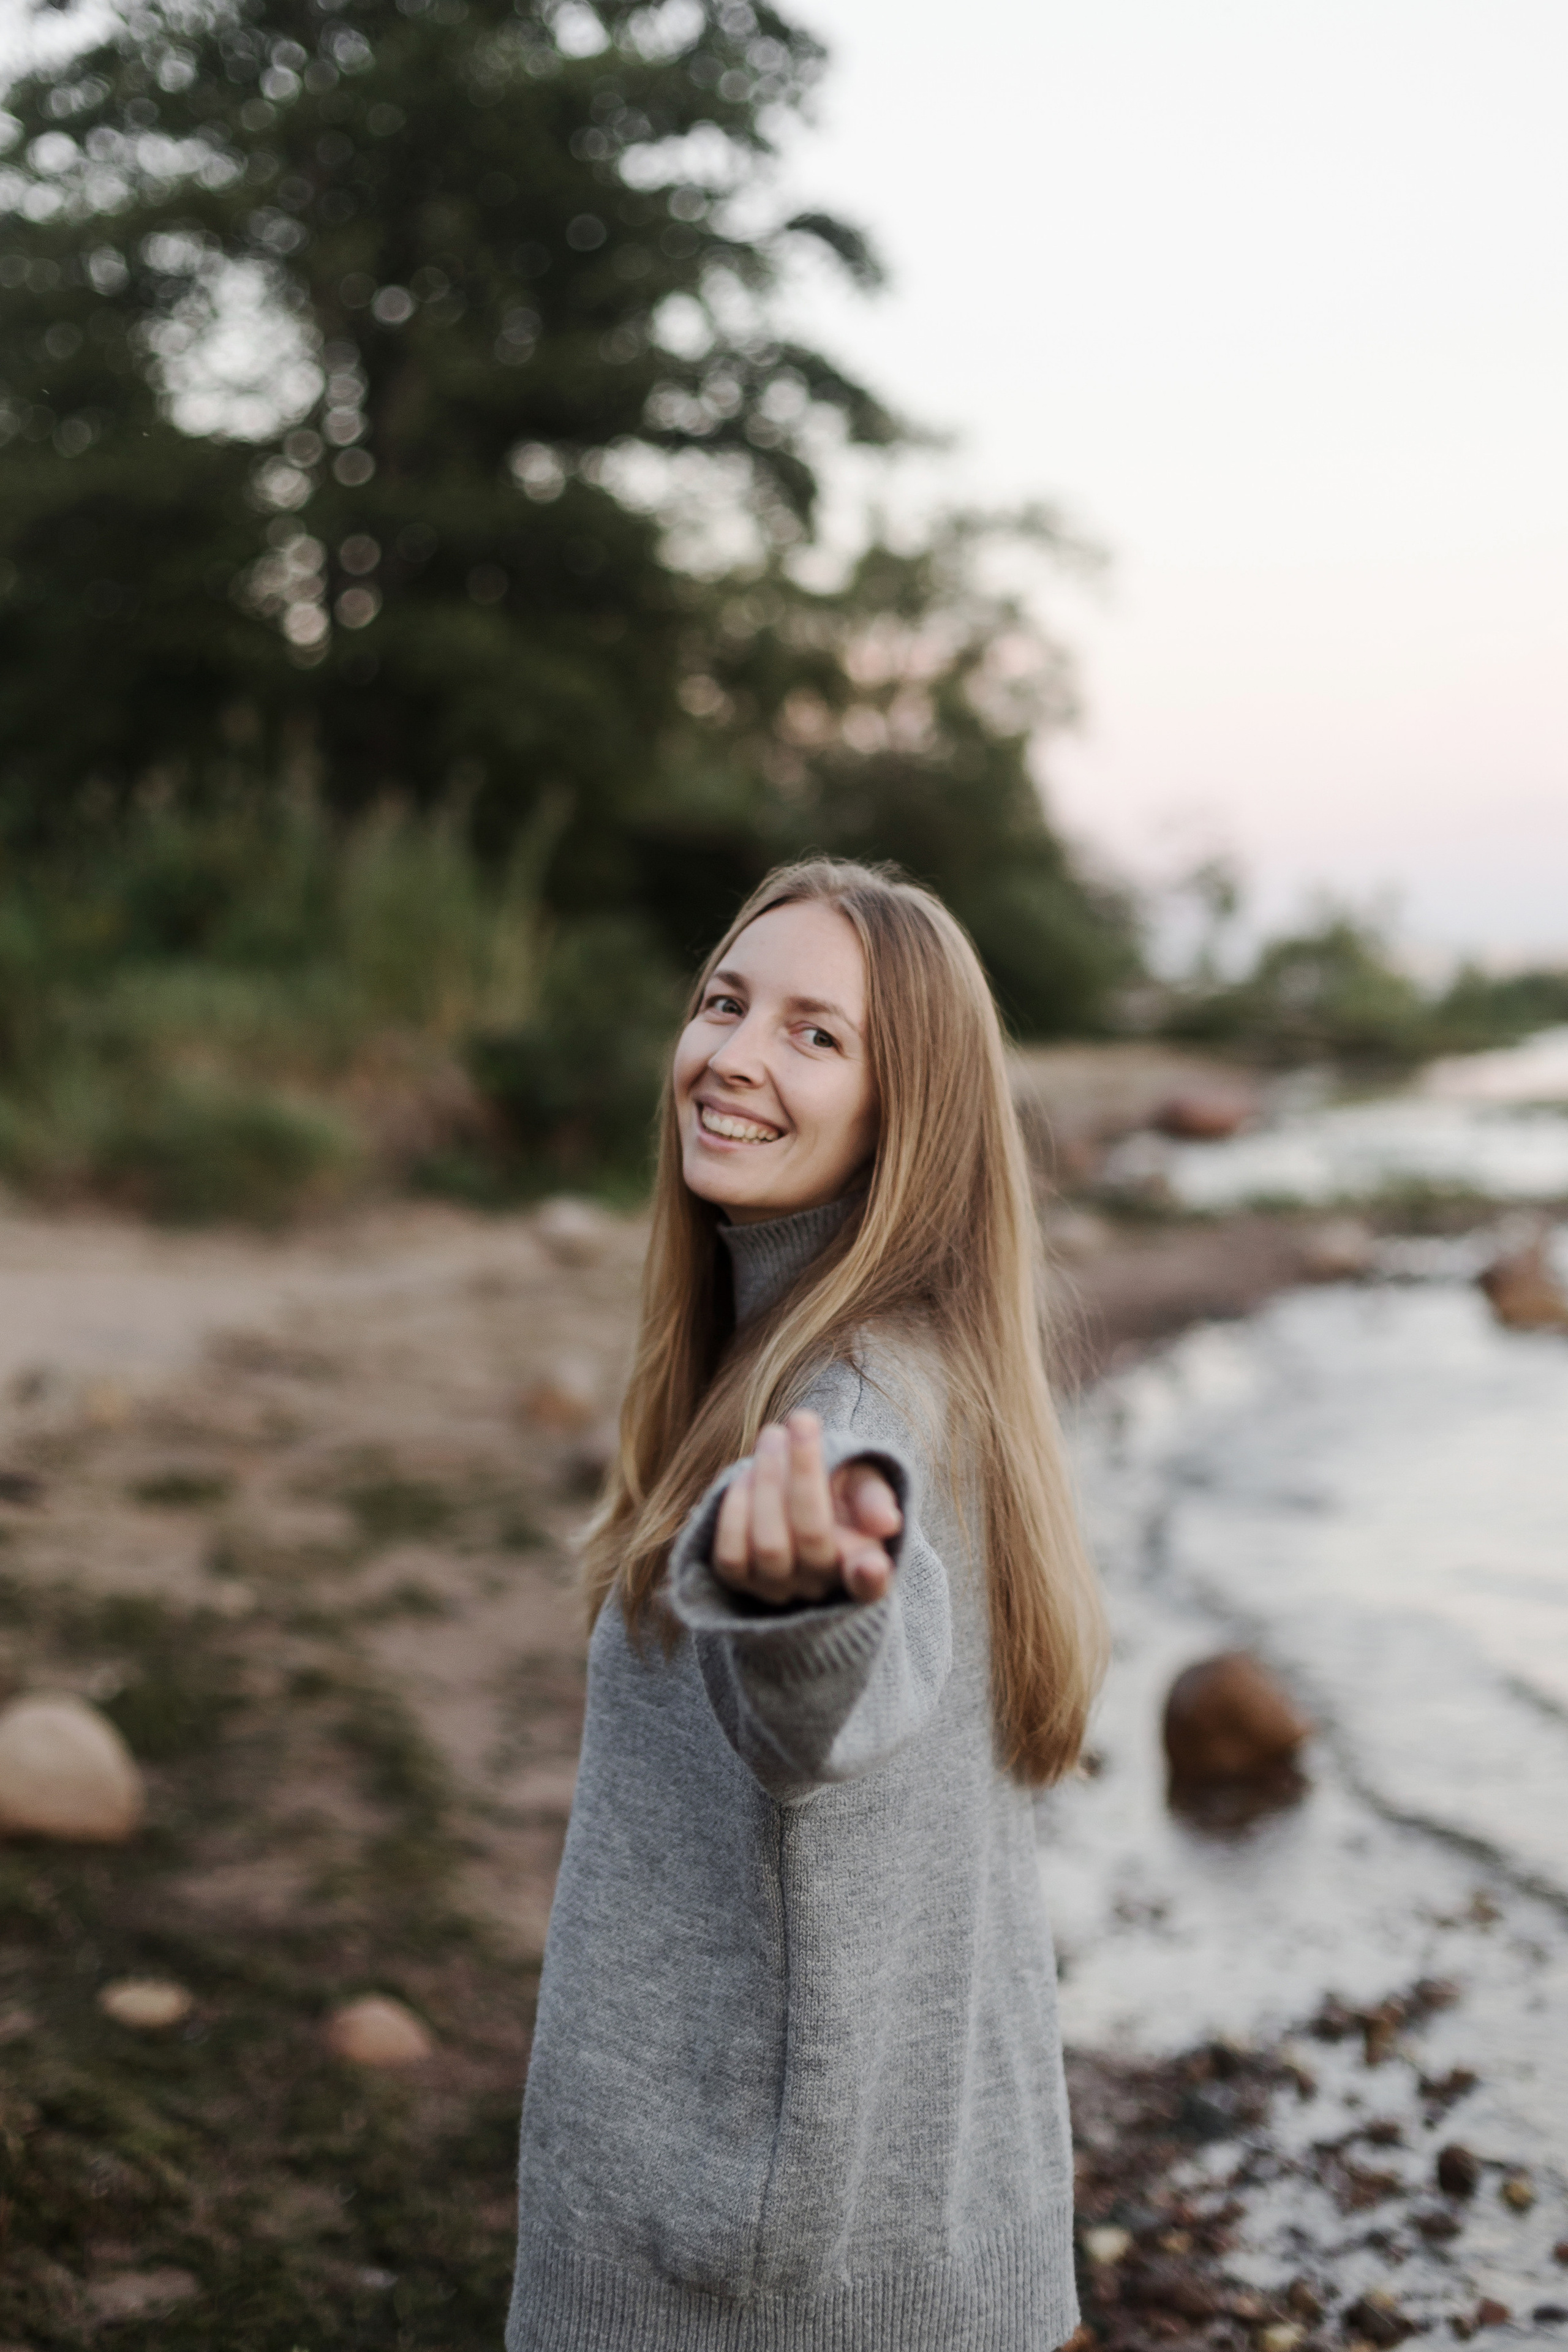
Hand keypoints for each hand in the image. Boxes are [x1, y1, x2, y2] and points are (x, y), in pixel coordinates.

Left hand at [712, 1409, 902, 1606]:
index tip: (871, 1565)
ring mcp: (779, 1589)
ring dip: (767, 1480)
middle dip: (804, 1472)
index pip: (872, 1585)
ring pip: (769, 1544)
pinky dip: (736, 1508)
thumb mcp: (865, 1485)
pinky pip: (731, 1555)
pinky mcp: (740, 1582)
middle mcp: (821, 1586)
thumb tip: (885, 1522)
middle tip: (802, 1418)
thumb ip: (874, 1499)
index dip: (871, 1579)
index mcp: (865, 1566)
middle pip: (811, 1536)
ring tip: (773, 1435)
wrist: (793, 1498)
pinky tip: (746, 1473)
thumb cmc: (839, 1492)